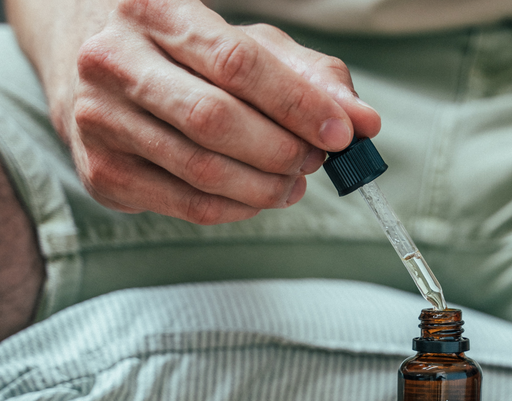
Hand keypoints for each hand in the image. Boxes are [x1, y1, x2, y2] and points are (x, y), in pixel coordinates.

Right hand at [55, 0, 379, 222]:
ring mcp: (99, 123)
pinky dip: (239, 208)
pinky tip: (258, 196)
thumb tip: (365, 122)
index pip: (236, 64)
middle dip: (282, 150)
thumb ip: (308, 77)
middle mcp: (112, 63)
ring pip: (203, 172)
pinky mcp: (103, 174)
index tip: (343, 133)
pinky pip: (189, 206)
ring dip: (266, 187)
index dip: (297, 105)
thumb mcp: (243, 43)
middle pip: (216, 122)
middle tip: (315, 160)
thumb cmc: (180, 51)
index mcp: (152, 10)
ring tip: (293, 182)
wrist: (83, 60)